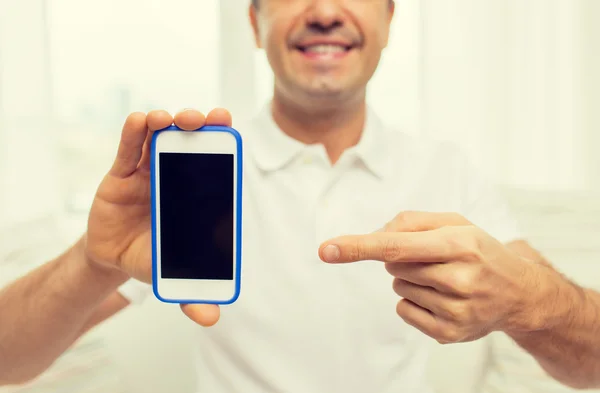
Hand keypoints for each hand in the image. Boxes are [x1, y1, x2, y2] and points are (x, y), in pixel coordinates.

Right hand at [84, 108, 230, 326]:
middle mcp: (175, 178)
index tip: (228, 127)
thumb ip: (191, 291)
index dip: (220, 144)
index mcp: (194, 196)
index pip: (211, 164)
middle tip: (205, 119)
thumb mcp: (171, 273)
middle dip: (197, 127)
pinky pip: (128, 150)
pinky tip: (139, 121)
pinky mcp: (121, 175)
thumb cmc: (151, 257)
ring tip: (169, 119)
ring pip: (158, 141)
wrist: (113, 258)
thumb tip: (211, 318)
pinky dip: (133, 134)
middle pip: (187, 144)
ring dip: (166, 124)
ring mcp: (148, 173)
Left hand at [318, 212, 544, 343]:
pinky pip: (403, 310)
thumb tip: (375, 235)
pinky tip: (441, 297)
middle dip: (403, 258)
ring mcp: (455, 310)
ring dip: (411, 279)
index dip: (358, 246)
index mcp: (459, 244)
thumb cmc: (478, 250)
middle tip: (436, 258)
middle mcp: (459, 278)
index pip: (396, 245)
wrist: (518, 293)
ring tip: (444, 278)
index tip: (326, 249)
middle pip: (392, 265)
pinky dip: (413, 301)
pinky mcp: (450, 333)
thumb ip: (412, 222)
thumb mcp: (455, 223)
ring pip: (398, 287)